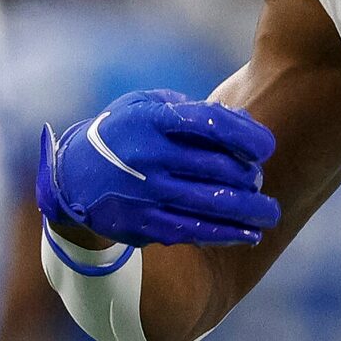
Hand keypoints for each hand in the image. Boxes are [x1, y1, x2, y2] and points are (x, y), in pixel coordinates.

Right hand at [38, 88, 279, 247]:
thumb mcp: (147, 105)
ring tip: (270, 214)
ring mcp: (144, 193)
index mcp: (151, 121)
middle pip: (217, 168)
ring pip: (210, 205)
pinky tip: (248, 234)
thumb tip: (245, 122)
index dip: (246, 135)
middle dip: (250, 176)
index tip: (267, 147)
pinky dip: (226, 234)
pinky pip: (192, 231)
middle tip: (260, 181)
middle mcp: (148, 157)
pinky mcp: (141, 224)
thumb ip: (193, 110)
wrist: (70, 177)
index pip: (210, 123)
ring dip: (248, 211)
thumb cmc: (123, 133)